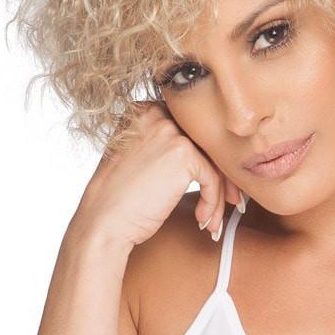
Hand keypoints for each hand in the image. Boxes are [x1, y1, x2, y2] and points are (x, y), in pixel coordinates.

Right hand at [70, 100, 245, 248]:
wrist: (102, 224)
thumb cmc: (118, 199)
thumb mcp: (138, 157)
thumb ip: (164, 144)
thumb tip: (209, 151)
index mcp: (143, 110)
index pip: (189, 130)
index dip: (206, 157)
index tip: (216, 183)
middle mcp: (156, 114)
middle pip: (205, 141)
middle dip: (222, 174)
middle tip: (232, 200)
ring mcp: (169, 131)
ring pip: (213, 161)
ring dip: (218, 194)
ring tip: (213, 218)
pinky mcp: (182, 153)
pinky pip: (213, 177)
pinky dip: (213, 202)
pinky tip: (203, 220)